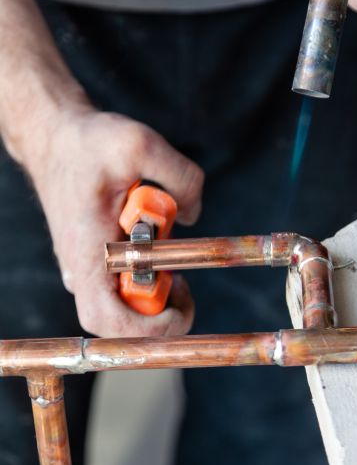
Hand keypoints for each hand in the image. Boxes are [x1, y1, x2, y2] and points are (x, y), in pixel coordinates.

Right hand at [26, 104, 203, 337]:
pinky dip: (146, 268)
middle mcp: (81, 269)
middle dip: (161, 307)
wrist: (55, 138)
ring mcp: (85, 267)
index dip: (150, 326)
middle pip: (122, 320)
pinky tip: (154, 241)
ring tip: (164, 249)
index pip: (108, 319)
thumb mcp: (142, 144)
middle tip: (180, 279)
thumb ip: (182, 177)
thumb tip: (194, 213)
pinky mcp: (93, 259)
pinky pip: (122, 282)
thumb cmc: (89, 144)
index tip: (181, 297)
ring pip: (124, 302)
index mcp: (87, 251)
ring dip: (155, 284)